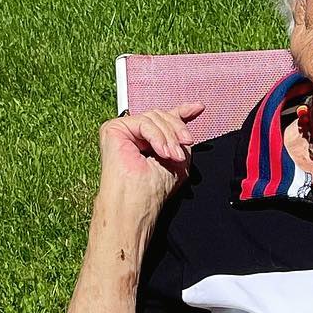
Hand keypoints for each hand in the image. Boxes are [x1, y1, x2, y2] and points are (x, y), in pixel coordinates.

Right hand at [96, 101, 204, 226]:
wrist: (136, 204)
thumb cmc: (153, 191)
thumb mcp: (178, 161)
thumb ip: (180, 140)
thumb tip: (186, 126)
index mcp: (149, 143)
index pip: (164, 120)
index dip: (183, 112)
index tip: (199, 108)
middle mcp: (135, 135)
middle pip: (162, 115)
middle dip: (178, 129)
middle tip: (185, 146)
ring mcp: (123, 131)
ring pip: (155, 117)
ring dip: (169, 137)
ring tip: (173, 157)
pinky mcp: (113, 129)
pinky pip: (144, 122)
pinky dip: (158, 137)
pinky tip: (162, 153)